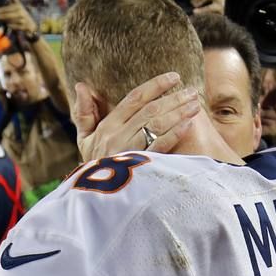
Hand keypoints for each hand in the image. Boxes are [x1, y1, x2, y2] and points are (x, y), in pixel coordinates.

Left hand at [0, 0, 37, 33]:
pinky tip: (8, 25)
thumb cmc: (22, 14)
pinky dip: (12, 26)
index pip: (9, 8)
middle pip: (10, 15)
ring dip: (6, 20)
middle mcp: (21, 13)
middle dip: (2, 16)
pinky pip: (16, 27)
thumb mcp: (19, 5)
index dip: (2, 9)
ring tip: (0, 20)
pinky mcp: (25, 27)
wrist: (32, 24)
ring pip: (12, 21)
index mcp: (19, 6)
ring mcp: (24, 20)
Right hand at [73, 72, 199, 160]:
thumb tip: (81, 85)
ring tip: (195, 104)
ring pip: (156, 125)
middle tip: (191, 91)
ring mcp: (129, 150)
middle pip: (150, 110)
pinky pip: (159, 146)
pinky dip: (174, 134)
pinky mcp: (140, 166)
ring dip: (178, 113)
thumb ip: (83, 112)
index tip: (174, 77)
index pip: (134, 99)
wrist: (95, 198)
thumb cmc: (94, 165)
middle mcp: (118, 135)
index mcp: (108, 126)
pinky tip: (188, 124)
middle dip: (173, 98)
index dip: (155, 86)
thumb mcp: (84, 139)